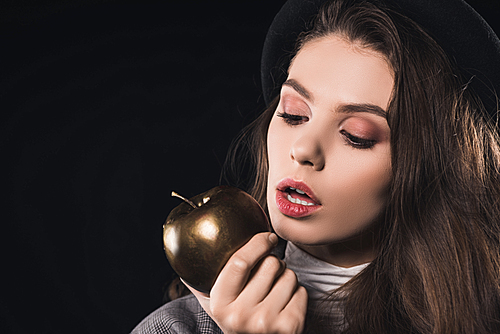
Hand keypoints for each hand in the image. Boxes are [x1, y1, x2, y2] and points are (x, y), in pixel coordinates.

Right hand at [185, 232, 307, 333]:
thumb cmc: (238, 323)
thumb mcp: (215, 306)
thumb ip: (200, 284)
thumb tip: (184, 260)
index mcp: (220, 304)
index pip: (239, 261)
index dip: (257, 243)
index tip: (267, 237)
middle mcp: (241, 316)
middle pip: (270, 264)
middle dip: (273, 264)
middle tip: (268, 277)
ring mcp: (267, 323)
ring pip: (289, 275)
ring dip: (286, 279)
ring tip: (275, 293)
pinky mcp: (290, 326)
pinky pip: (302, 291)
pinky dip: (297, 294)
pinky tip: (286, 305)